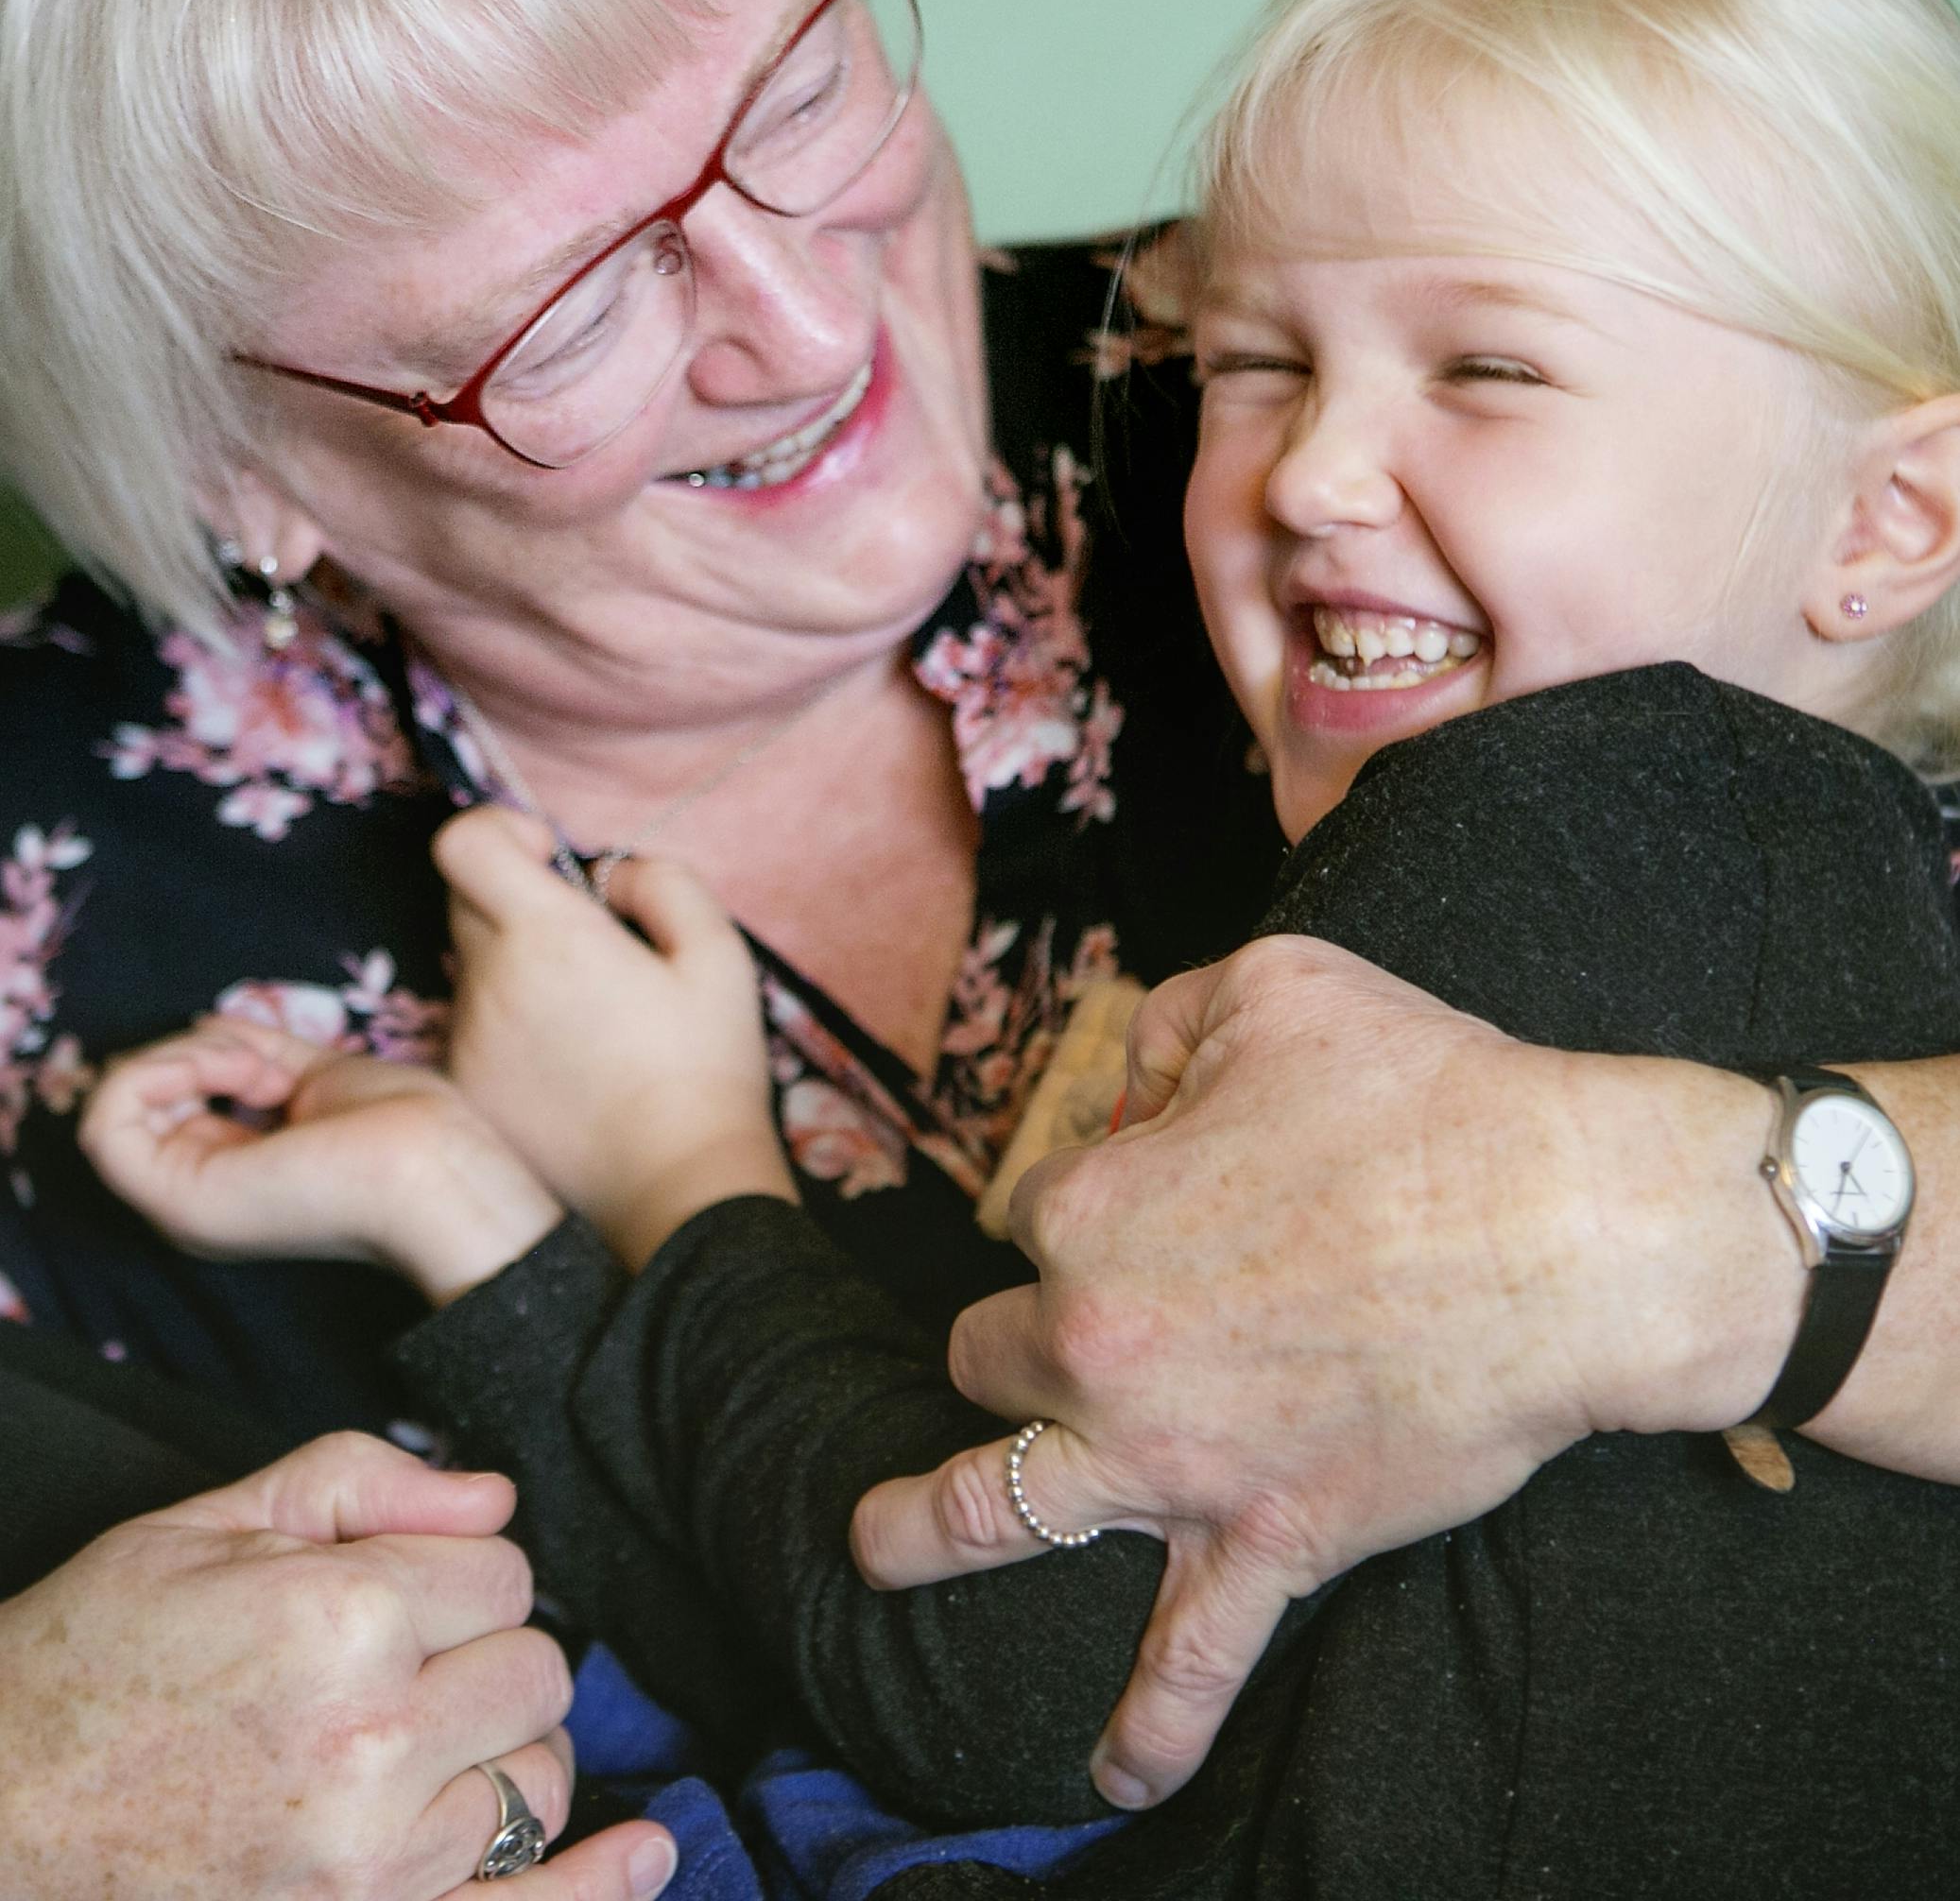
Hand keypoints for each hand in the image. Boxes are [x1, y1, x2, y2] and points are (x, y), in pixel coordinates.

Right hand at [0, 1431, 676, 1899]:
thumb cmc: (91, 1662)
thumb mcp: (206, 1526)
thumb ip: (362, 1482)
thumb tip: (496, 1497)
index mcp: (341, 1620)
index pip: (502, 1575)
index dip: (453, 1573)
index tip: (391, 1588)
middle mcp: (374, 1745)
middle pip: (534, 1672)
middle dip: (484, 1655)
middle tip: (396, 1663)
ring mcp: (372, 1865)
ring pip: (535, 1779)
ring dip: (499, 1752)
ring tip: (415, 1744)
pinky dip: (595, 1887)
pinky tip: (644, 1853)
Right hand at [80, 1015, 562, 1302]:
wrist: (434, 1168)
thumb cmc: (401, 1127)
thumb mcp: (311, 1073)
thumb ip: (253, 1054)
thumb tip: (199, 1025)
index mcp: (231, 1179)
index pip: (167, 1101)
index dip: (201, 1055)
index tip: (266, 1056)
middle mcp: (198, 1199)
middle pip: (140, 1096)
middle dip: (195, 1051)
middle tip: (265, 1062)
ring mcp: (180, 1207)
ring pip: (119, 1099)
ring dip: (186, 1056)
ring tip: (257, 1068)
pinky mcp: (172, 1199)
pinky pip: (107, 1119)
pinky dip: (160, 1069)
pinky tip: (231, 1072)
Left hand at [436, 805, 794, 1267]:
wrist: (674, 1190)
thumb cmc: (706, 1067)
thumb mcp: (718, 951)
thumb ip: (660, 882)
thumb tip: (606, 877)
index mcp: (548, 936)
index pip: (462, 842)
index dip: (499, 830)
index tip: (547, 858)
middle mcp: (489, 982)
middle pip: (463, 898)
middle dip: (516, 895)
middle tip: (587, 944)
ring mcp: (467, 1041)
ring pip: (471, 966)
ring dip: (516, 967)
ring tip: (589, 1019)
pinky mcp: (464, 1091)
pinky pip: (471, 1028)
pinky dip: (509, 1027)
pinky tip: (568, 1067)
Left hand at [851, 934, 1790, 1809]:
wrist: (1569, 1230)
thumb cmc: (1428, 1095)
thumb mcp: (1274, 988)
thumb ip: (1166, 1025)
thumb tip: (1130, 1087)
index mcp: (1088, 1211)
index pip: (1031, 1207)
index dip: (1094, 1189)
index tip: (1158, 1181)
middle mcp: (1097, 1346)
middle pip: (993, 1348)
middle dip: (1021, 1329)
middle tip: (1084, 1322)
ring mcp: (1173, 1461)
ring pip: (999, 1508)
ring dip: (924, 1529)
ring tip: (879, 1548)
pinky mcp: (1269, 1539)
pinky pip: (1189, 1659)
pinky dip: (1146, 1728)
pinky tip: (1110, 1775)